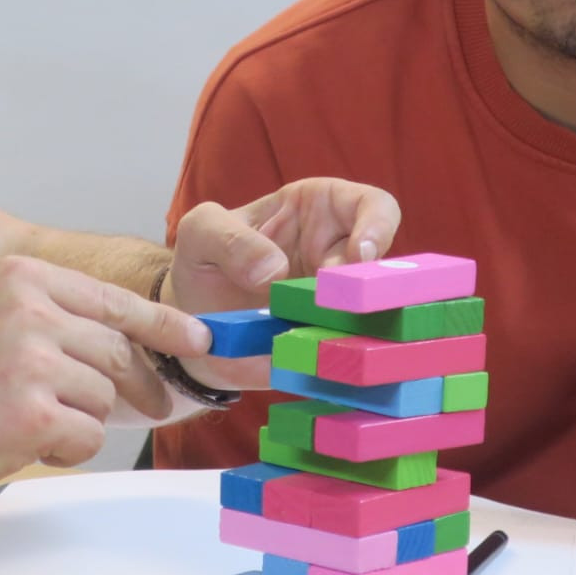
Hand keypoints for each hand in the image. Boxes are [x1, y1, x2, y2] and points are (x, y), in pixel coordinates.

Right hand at [0, 256, 210, 497]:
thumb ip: (36, 313)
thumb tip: (103, 335)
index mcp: (19, 277)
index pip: (113, 300)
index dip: (163, 324)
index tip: (197, 338)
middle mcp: (31, 309)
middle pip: (118, 353)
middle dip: (137, 388)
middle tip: (150, 408)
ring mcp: (34, 360)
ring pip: (104, 399)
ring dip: (79, 422)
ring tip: (23, 425)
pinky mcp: (34, 413)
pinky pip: (87, 438)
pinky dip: (62, 451)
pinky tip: (17, 444)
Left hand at [167, 177, 400, 387]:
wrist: (189, 323)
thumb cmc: (204, 262)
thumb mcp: (201, 232)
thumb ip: (229, 237)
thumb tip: (274, 272)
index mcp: (321, 212)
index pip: (373, 207)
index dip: (378, 227)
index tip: (361, 256)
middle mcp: (342, 261)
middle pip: (386, 271)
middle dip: (367, 290)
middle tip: (333, 306)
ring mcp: (340, 309)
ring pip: (377, 320)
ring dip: (353, 331)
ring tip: (314, 338)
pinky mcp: (328, 352)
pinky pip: (349, 360)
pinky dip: (335, 365)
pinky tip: (311, 367)